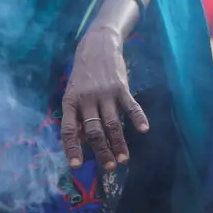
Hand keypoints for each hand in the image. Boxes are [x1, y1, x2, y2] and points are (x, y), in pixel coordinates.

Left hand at [60, 29, 148, 169]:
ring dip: (119, 143)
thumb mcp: (73, 91)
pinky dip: (138, 118)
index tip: (76, 166)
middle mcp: (87, 99)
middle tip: (109, 167)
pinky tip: (144, 130)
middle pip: (94, 130)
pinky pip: (130, 106)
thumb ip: (77, 115)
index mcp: (71, 101)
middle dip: (102, 151)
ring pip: (112, 124)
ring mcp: (105, 93)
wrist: (97, 45)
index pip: (69, 129)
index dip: (72, 148)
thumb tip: (81, 141)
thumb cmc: (84, 74)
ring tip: (123, 159)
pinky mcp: (121, 87)